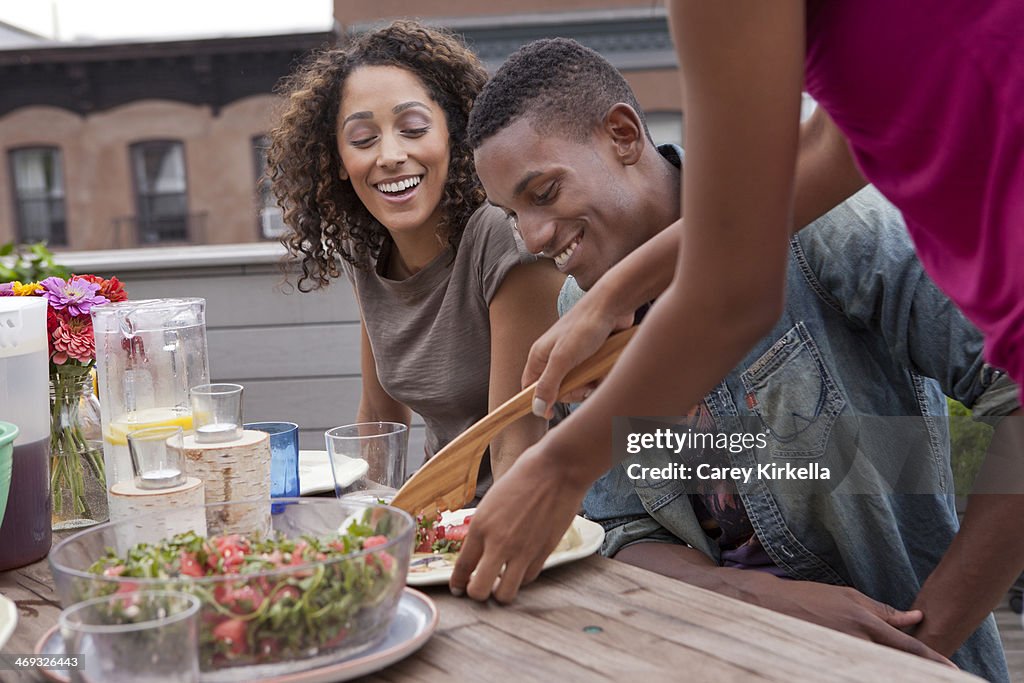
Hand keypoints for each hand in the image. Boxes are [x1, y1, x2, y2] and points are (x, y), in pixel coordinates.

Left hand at [449, 440, 591, 602]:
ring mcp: (522, 551)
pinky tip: (520, 566)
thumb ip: (484, 527)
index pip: (462, 567)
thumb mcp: (491, 501)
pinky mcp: (544, 552)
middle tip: (479, 587)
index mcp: (480, 527)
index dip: (457, 583)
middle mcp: (498, 543)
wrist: (556, 470)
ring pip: (506, 594)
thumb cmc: (523, 477)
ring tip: (502, 580)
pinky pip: (528, 578)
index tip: (458, 588)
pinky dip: (522, 577)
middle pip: (479, 591)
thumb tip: (480, 549)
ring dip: (501, 590)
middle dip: (476, 594)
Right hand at [522, 291, 633, 418]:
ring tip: (598, 374)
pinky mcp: (590, 356)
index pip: (530, 386)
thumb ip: (548, 383)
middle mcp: (554, 357)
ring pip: (577, 384)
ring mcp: (573, 357)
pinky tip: (606, 369)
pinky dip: (600, 377)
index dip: (538, 401)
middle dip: (572, 392)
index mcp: (540, 355)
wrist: (614, 305)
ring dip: (589, 385)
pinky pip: (592, 376)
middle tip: (584, 385)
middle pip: (557, 390)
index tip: (550, 413)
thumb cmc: (585, 326)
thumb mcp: (563, 358)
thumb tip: (536, 408)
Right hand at [764, 579, 956, 667]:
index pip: (908, 647)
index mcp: (865, 623)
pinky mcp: (830, 663)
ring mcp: (843, 654)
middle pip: (898, 664)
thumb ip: (883, 610)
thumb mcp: (849, 596)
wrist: (771, 607)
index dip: (933, 660)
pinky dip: (869, 668)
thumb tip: (914, 617)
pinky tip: (874, 666)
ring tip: (906, 668)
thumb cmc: (811, 597)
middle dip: (917, 670)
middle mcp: (857, 642)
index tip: (953, 670)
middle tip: (940, 674)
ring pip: (879, 667)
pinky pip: (857, 668)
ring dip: (893, 669)